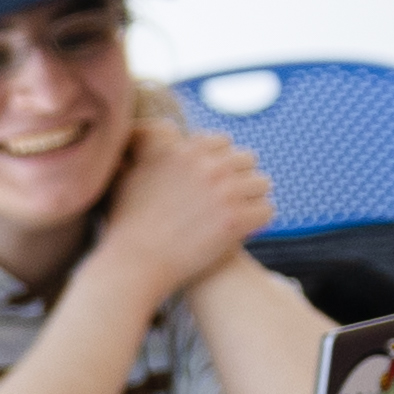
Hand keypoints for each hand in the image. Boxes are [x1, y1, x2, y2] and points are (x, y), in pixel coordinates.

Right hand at [86, 90, 273, 302]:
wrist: (134, 265)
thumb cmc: (126, 224)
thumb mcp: (126, 174)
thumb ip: (145, 147)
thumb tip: (154, 129)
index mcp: (183, 150)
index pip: (221, 142)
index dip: (216, 162)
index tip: (209, 182)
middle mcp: (207, 165)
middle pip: (246, 159)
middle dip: (237, 178)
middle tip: (224, 201)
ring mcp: (225, 192)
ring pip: (261, 184)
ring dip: (249, 199)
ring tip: (233, 216)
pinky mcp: (237, 219)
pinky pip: (266, 211)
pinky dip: (255, 223)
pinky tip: (240, 232)